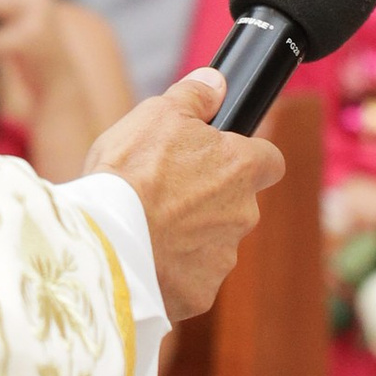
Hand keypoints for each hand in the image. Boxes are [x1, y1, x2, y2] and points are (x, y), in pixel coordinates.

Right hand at [85, 68, 283, 328]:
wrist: (105, 241)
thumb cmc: (131, 172)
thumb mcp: (156, 114)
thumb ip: (194, 96)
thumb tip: (216, 82)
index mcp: (239, 168)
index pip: (270, 161)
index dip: (248, 158)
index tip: (223, 158)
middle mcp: (243, 214)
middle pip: (238, 204)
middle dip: (211, 201)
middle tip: (167, 194)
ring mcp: (224, 257)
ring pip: (216, 242)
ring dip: (192, 236)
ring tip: (149, 227)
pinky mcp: (201, 293)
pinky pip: (194, 278)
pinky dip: (175, 270)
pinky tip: (145, 258)